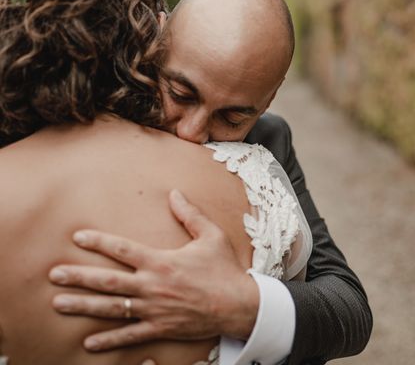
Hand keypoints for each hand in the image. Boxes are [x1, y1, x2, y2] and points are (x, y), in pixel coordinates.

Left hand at [49, 189, 258, 351]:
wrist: (239, 305)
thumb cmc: (225, 269)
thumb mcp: (211, 236)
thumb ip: (190, 214)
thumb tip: (174, 193)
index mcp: (162, 261)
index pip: (122, 249)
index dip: (98, 242)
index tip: (77, 237)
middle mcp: (152, 285)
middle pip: (107, 281)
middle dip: (78, 276)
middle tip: (53, 274)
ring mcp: (154, 309)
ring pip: (111, 308)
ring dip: (83, 306)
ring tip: (58, 303)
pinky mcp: (160, 328)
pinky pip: (129, 336)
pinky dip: (108, 341)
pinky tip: (88, 342)